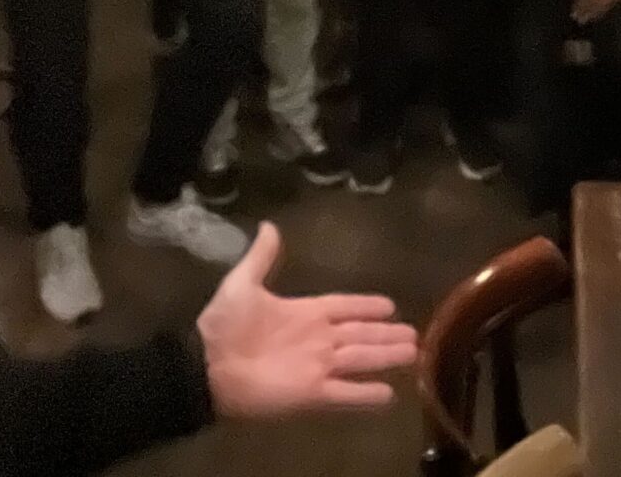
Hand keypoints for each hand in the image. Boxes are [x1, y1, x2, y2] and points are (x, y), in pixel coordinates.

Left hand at [198, 223, 417, 419]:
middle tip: (413, 335)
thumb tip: (269, 225)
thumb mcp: (242, 284)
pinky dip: (366, 395)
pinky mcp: (313, 394)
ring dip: (385, 357)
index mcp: (305, 313)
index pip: (344, 307)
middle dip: (386, 334)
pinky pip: (346, 394)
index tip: (389, 305)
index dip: (366, 306)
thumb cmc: (225, 325)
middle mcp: (318, 339)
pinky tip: (388, 395)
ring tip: (412, 354)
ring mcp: (317, 367)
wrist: (206, 366)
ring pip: (361, 360)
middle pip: (360, 335)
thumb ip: (260, 257)